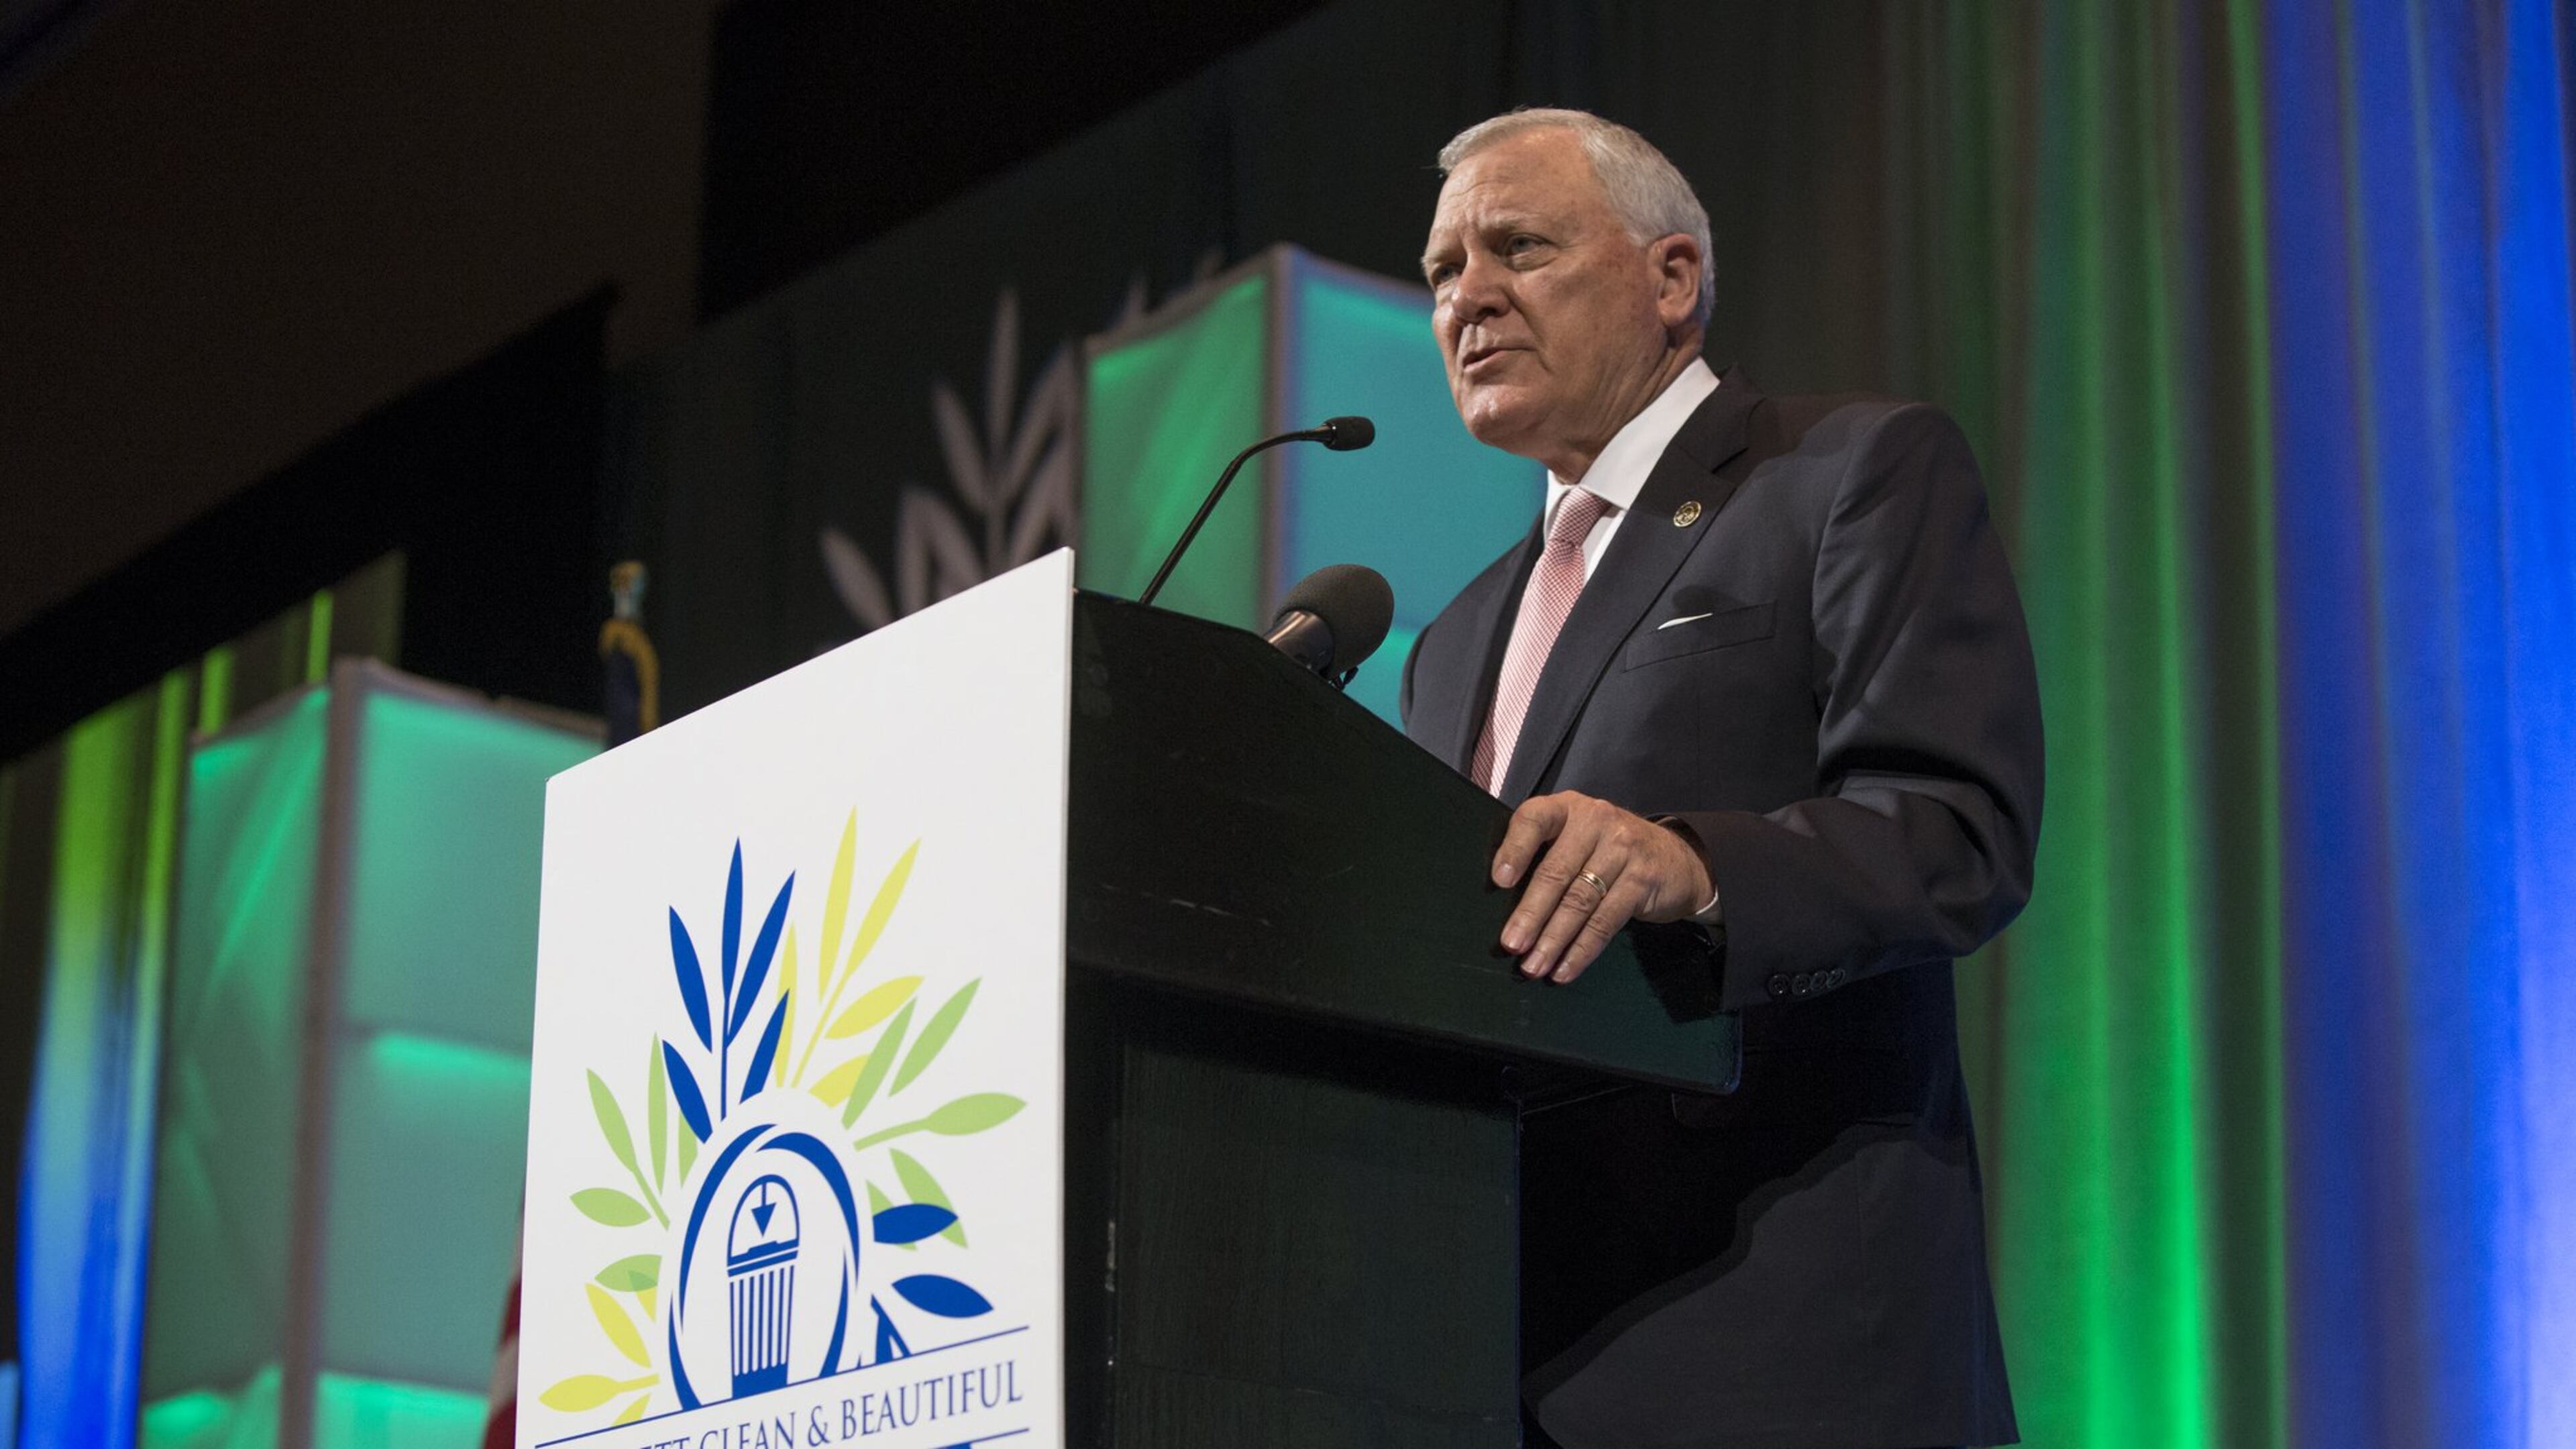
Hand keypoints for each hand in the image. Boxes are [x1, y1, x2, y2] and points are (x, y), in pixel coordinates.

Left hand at [1491, 791, 1713, 982]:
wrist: (1676, 858)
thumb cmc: (1608, 850)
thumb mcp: (1578, 837)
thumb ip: (1546, 854)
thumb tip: (1501, 902)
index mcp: (1569, 808)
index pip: (1535, 819)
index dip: (1514, 849)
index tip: (1499, 881)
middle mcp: (1596, 821)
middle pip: (1556, 872)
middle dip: (1530, 914)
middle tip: (1511, 944)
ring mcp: (1623, 849)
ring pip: (1579, 901)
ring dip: (1553, 940)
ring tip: (1533, 966)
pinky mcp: (1642, 880)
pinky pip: (1605, 921)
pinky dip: (1582, 950)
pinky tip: (1565, 969)